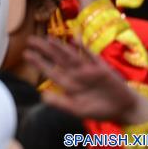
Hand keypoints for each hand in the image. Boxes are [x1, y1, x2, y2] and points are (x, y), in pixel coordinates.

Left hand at [25, 35, 147, 124]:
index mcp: (68, 84)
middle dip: (45, 50)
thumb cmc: (97, 108)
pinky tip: (75, 40)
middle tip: (30, 40)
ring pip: (71, 56)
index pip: (51, 71)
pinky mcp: (101, 68)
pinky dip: (83, 48)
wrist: (122, 109)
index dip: (39, 62)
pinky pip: (91, 56)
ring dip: (60, 47)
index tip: (26, 54)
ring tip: (48, 39)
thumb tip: (42, 96)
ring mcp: (88, 69)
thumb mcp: (77, 110)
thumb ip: (61, 103)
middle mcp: (76, 74)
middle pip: (58, 59)